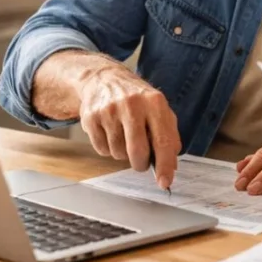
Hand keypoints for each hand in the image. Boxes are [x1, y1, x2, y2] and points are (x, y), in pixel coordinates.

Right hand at [77, 64, 179, 190]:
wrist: (103, 79)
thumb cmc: (137, 99)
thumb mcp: (158, 109)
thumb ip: (169, 136)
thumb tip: (171, 166)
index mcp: (154, 102)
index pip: (162, 140)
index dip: (165, 165)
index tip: (165, 182)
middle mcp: (131, 104)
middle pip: (138, 152)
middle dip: (140, 163)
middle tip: (141, 161)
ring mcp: (109, 110)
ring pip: (118, 153)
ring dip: (123, 153)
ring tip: (123, 135)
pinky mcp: (90, 118)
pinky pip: (102, 150)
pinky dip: (108, 148)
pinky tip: (110, 132)